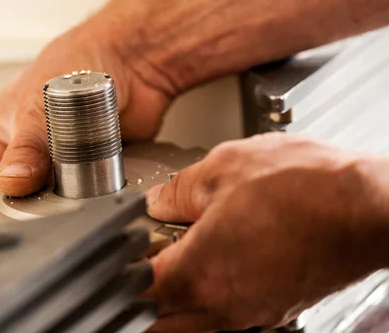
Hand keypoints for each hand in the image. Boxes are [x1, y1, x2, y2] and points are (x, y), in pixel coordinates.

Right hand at [0, 22, 173, 195]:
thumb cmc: (75, 61)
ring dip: (67, 197)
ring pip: (55, 196)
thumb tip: (13, 180)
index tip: (15, 209)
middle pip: (20, 194)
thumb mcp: (35, 108)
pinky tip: (97, 187)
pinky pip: (86, 192)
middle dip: (36, 201)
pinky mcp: (88, 167)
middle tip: (50, 198)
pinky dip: (92, 193)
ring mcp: (56, 160)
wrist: (129, 59)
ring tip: (76, 187)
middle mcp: (23, 149)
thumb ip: (24, 149)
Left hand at [144, 133, 388, 331]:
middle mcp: (222, 306)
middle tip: (141, 258)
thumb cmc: (308, 187)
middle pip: (158, 319)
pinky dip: (205, 297)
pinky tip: (214, 260)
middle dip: (142, 294)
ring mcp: (250, 313)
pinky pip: (221, 316)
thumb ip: (178, 190)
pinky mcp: (272, 309)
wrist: (369, 206)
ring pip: (188, 323)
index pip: (136, 290)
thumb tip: (158, 202)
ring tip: (175, 256)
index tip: (122, 249)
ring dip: (172, 297)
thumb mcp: (223, 169)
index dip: (121, 269)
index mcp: (200, 273)